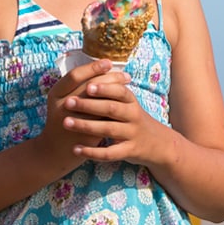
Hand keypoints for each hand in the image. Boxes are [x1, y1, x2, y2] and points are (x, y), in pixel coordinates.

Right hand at [41, 59, 118, 161]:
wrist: (55, 150)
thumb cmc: (63, 118)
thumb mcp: (62, 99)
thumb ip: (77, 86)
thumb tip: (102, 67)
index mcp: (55, 94)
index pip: (75, 75)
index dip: (92, 68)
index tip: (108, 62)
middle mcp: (62, 106)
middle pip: (90, 86)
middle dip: (111, 78)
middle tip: (126, 75)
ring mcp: (74, 121)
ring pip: (100, 102)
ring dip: (116, 92)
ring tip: (128, 85)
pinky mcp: (86, 135)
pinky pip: (105, 118)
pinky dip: (116, 108)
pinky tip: (124, 103)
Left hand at [60, 72, 176, 167]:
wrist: (157, 144)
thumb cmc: (134, 120)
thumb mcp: (129, 104)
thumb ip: (113, 92)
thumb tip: (91, 71)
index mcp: (131, 102)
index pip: (119, 91)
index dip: (104, 88)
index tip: (86, 85)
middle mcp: (133, 116)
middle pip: (111, 108)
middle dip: (89, 105)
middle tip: (68, 103)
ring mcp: (132, 134)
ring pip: (108, 129)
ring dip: (86, 125)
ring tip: (66, 123)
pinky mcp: (129, 151)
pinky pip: (110, 153)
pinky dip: (92, 152)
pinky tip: (76, 149)